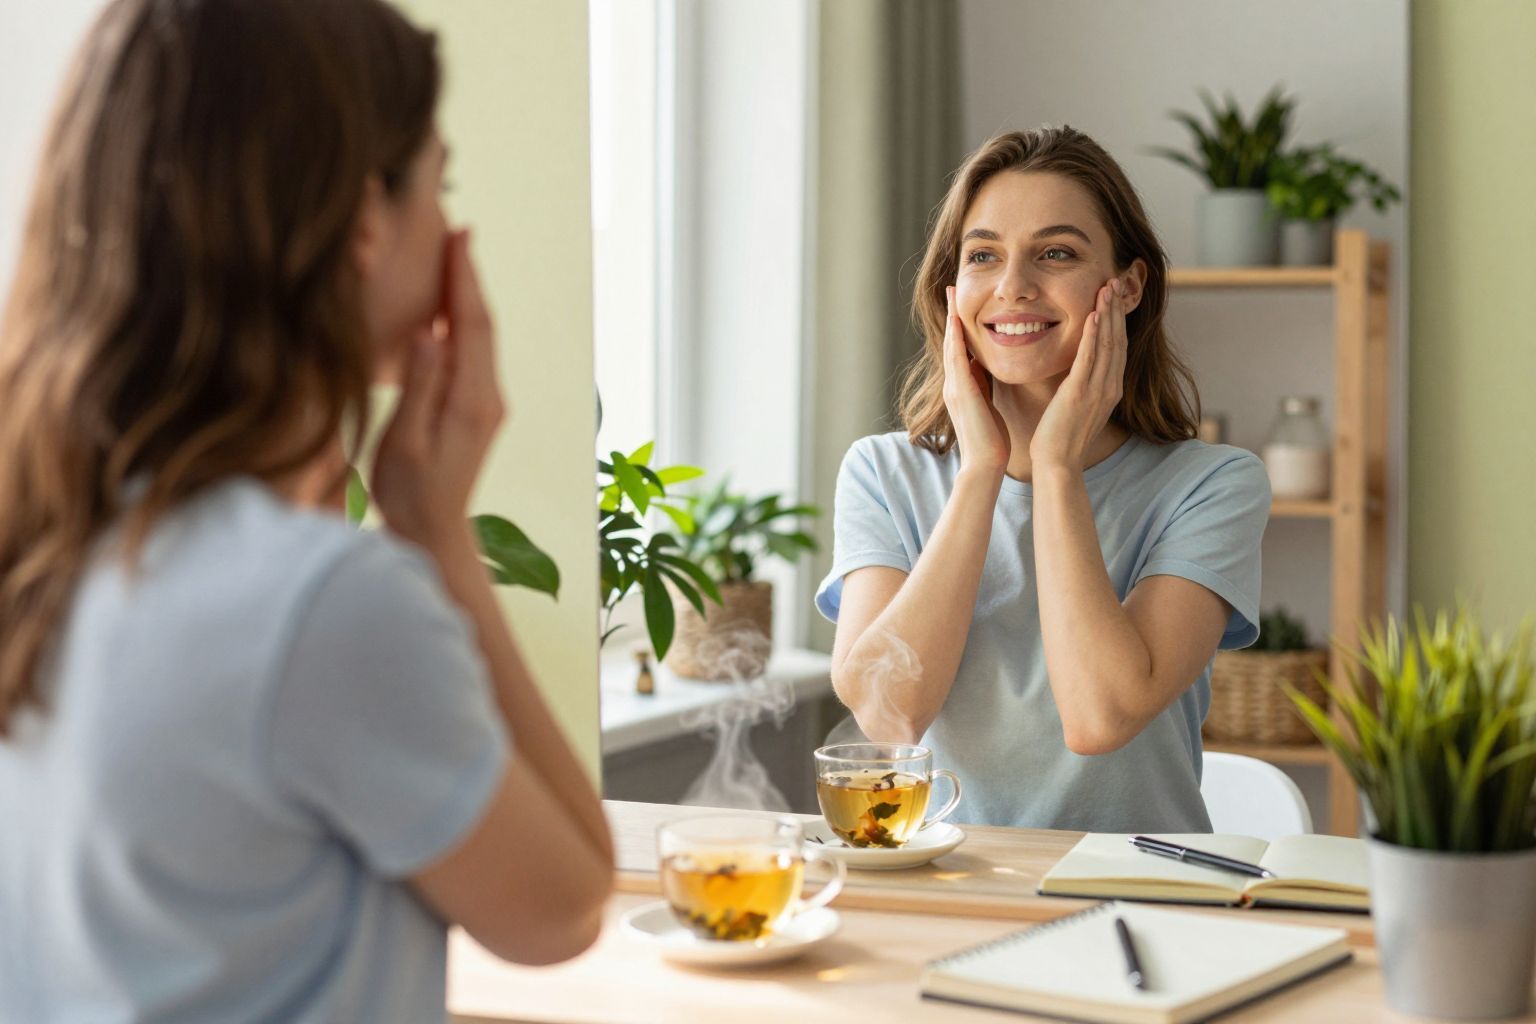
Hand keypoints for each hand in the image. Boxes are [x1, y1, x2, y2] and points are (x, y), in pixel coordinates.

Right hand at [371, 228, 505, 554]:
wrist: (433, 533)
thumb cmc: (411, 494)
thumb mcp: (406, 440)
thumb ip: (420, 386)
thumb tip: (430, 335)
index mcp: (471, 401)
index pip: (470, 326)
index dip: (463, 279)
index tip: (457, 237)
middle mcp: (487, 397)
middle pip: (480, 324)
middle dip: (468, 275)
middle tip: (457, 230)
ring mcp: (485, 403)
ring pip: (478, 337)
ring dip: (466, 295)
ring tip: (452, 255)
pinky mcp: (475, 409)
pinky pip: (471, 353)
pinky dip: (460, 321)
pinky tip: (444, 307)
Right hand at [941, 285, 1008, 475]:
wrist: (984, 465)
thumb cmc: (991, 440)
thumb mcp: (989, 405)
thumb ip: (987, 387)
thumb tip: (992, 371)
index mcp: (964, 386)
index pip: (961, 348)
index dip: (960, 325)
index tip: (962, 303)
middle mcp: (954, 383)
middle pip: (952, 341)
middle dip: (952, 314)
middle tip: (952, 287)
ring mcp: (955, 387)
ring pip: (952, 345)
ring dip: (952, 318)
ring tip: (952, 295)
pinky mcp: (961, 392)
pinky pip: (957, 358)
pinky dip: (956, 338)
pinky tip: (957, 320)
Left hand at [1030, 277, 1126, 471]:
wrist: (1057, 463)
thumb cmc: (1060, 437)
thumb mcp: (1077, 406)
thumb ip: (1081, 385)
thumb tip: (1077, 369)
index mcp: (1109, 389)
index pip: (1117, 347)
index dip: (1117, 320)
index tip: (1113, 296)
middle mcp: (1110, 387)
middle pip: (1118, 339)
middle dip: (1117, 309)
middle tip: (1115, 281)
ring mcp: (1098, 390)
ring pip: (1108, 344)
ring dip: (1108, 313)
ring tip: (1107, 287)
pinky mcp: (1081, 393)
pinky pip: (1090, 358)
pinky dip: (1094, 335)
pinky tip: (1094, 314)